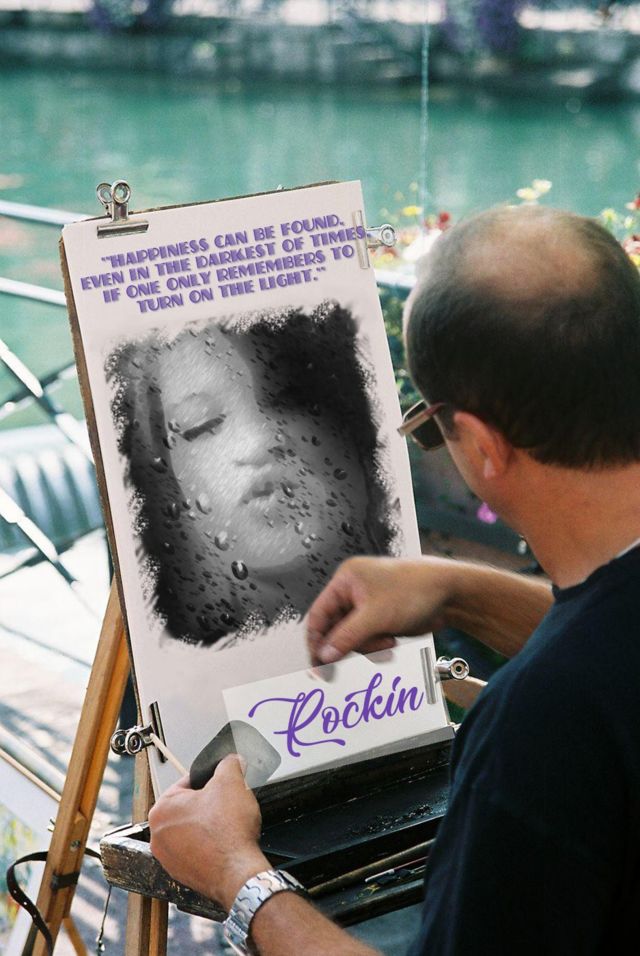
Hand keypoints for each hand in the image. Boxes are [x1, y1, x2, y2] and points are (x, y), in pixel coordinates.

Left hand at [148, 754, 268, 908]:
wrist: (237, 873)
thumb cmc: (228, 833)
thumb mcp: (231, 781)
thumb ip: (228, 764)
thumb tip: (231, 761)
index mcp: (161, 809)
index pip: (187, 783)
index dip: (210, 782)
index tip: (222, 786)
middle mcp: (158, 835)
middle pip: (188, 808)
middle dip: (208, 805)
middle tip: (226, 806)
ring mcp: (169, 858)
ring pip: (191, 830)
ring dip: (208, 826)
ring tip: (227, 826)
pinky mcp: (182, 874)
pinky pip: (196, 851)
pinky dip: (209, 846)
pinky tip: (224, 844)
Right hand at [306, 555, 454, 664]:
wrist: (449, 594)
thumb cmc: (415, 589)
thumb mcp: (376, 616)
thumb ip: (346, 638)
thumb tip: (324, 656)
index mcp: (345, 580)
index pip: (318, 615)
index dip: (316, 641)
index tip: (317, 665)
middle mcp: (353, 591)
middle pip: (335, 629)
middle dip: (351, 644)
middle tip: (358, 657)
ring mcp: (367, 605)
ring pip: (352, 638)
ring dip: (368, 647)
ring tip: (387, 643)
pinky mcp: (380, 618)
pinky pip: (368, 640)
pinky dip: (377, 646)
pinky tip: (392, 643)